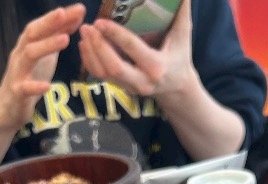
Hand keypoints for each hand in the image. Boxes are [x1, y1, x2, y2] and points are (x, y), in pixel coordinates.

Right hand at [0, 4, 86, 129]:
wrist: (8, 106)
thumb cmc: (29, 76)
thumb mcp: (45, 54)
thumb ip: (57, 36)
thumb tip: (76, 16)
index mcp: (28, 44)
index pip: (42, 25)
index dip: (57, 17)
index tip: (78, 9)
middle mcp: (21, 54)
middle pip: (32, 33)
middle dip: (48, 22)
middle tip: (64, 13)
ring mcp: (17, 73)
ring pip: (29, 55)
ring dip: (46, 46)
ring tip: (65, 39)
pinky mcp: (17, 93)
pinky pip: (25, 88)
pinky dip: (36, 86)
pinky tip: (47, 86)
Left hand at [78, 0, 196, 99]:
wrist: (176, 88)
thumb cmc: (180, 56)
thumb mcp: (183, 35)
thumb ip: (181, 12)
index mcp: (157, 67)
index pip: (132, 48)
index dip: (115, 34)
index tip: (100, 21)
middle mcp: (142, 81)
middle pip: (114, 67)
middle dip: (98, 47)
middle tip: (87, 27)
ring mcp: (130, 87)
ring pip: (104, 74)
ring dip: (91, 54)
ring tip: (84, 32)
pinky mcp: (121, 88)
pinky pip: (101, 77)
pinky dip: (90, 61)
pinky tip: (84, 45)